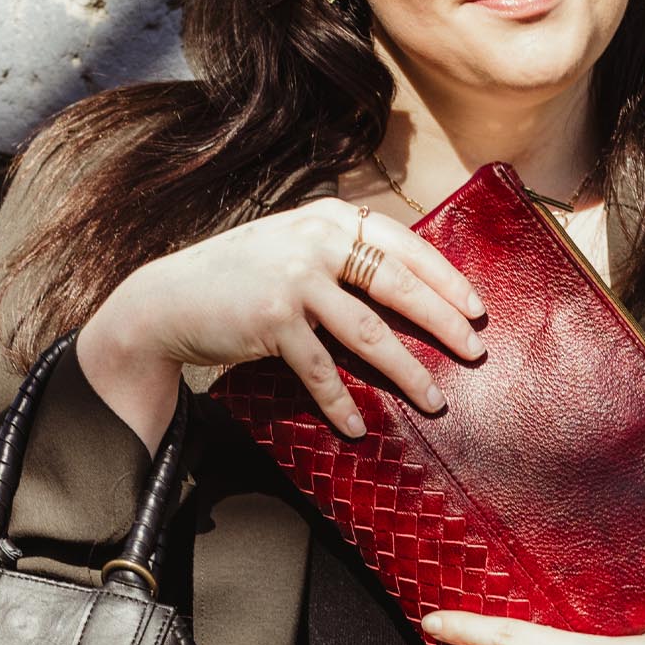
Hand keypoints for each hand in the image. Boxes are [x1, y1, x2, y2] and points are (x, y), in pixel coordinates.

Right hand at [77, 197, 486, 453]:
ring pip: (369, 333)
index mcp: (328, 217)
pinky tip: (358, 427)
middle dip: (444, 322)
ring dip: (407, 372)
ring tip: (435, 401)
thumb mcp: (293, 244)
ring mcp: (294, 279)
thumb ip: (341, 250)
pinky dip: (341, 403)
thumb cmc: (241, 275)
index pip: (404, 245)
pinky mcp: (273, 320)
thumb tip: (412, 283)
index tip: (476, 307)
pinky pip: (321, 370)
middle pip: (398, 286)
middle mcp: (315, 240)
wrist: (168, 298)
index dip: (445, 277)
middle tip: (475, 352)